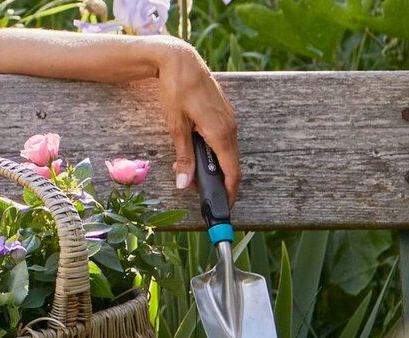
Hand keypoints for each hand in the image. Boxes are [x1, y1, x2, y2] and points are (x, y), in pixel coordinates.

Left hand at [154, 39, 241, 203]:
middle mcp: (230, 127)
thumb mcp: (176, 126)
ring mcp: (229, 119)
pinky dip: (213, 151)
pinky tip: (195, 152)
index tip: (223, 207)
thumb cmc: (176, 90)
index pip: (232, 172)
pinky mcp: (224, 113)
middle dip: (216, 181)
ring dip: (213, 165)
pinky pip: (223, 139)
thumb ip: (183, 157)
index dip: (229, 192)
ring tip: (190, 172)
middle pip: (230, 164)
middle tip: (196, 191)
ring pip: (226, 152)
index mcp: (221, 133)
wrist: (180, 60)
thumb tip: (185, 184)